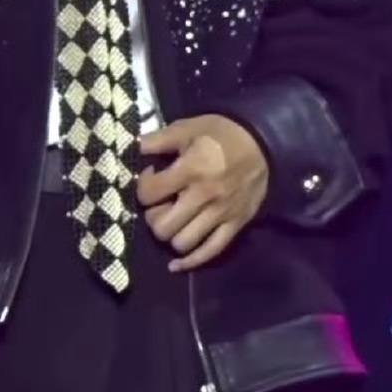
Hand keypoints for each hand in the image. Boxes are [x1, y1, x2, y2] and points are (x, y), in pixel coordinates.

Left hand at [137, 115, 269, 271]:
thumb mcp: (187, 128)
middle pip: (162, 226)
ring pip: (182, 243)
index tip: (150, 178)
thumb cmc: (220, 134)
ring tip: (173, 220)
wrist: (263, 142)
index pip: (149, 194)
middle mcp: (205, 196)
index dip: (142, 187)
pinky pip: (211, 253)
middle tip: (159, 204)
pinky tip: (176, 264)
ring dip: (171, 235)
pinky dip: (190, 262)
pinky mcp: (236, 225)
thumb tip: (128, 149)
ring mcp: (221, 214)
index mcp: (191, 170)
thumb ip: (156, 140)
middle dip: (153, 217)